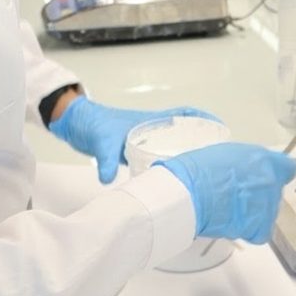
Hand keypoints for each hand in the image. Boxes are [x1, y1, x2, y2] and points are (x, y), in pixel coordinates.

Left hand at [48, 96, 220, 183]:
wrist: (75, 125)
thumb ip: (105, 159)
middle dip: (201, 142)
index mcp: (151, 121)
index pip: (183, 114)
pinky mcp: (134, 151)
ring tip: (199, 174)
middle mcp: (151, 129)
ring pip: (172, 146)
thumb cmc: (93, 124)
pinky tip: (170, 180)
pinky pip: (158, 157)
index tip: (220, 128)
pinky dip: (167, 166)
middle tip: (216, 159)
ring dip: (185, 155)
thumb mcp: (101, 140)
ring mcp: (143, 140)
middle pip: (183, 133)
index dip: (203, 118)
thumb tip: (108, 178)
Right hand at [155, 143, 295, 242]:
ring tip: (229, 209)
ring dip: (253, 212)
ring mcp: (267, 206)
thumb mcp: (226, 153)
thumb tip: (250, 170)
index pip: (286, 168)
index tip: (266, 177)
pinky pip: (260, 231)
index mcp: (265, 160)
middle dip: (259, 193)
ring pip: (267, 212)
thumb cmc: (199, 170)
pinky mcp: (259, 227)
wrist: (189, 194)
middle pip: (274, 191)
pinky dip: (249, 230)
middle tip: (236, 194)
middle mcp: (271, 182)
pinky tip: (233, 222)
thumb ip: (247, 162)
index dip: (276, 173)